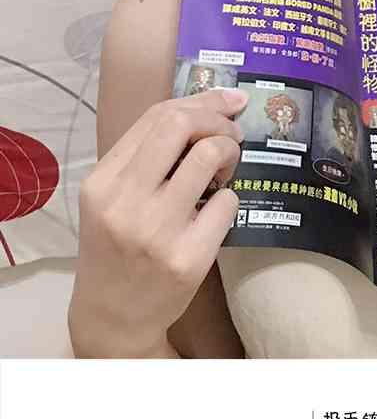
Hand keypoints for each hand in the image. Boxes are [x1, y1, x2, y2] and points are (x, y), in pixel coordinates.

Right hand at [68, 87, 247, 357]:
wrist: (113, 317)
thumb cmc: (119, 247)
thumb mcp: (113, 197)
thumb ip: (149, 154)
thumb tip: (212, 105)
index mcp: (102, 183)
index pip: (157, 116)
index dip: (201, 101)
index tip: (227, 103)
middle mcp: (124, 204)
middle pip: (180, 125)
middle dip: (217, 120)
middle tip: (231, 136)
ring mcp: (156, 233)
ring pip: (209, 156)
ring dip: (229, 153)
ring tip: (224, 172)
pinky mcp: (188, 259)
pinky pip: (227, 203)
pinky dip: (229, 199)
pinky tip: (214, 212)